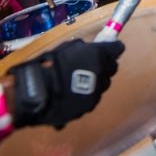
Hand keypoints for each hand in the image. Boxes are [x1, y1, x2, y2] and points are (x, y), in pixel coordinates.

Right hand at [10, 39, 124, 128]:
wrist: (38, 91)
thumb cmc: (50, 64)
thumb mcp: (68, 47)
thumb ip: (84, 48)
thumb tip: (90, 48)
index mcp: (100, 55)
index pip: (117, 48)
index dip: (112, 48)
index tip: (108, 49)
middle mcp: (103, 74)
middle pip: (112, 69)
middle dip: (104, 66)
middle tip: (91, 66)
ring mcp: (97, 92)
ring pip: (102, 85)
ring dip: (95, 82)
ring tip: (78, 83)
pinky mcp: (89, 107)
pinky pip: (91, 99)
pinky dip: (84, 97)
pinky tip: (71, 96)